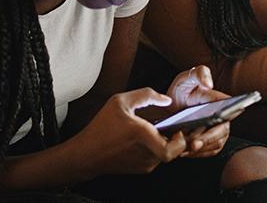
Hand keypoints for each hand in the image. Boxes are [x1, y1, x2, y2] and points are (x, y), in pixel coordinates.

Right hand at [72, 88, 186, 175]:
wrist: (86, 155)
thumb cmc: (101, 128)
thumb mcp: (120, 101)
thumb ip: (146, 95)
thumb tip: (166, 100)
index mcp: (142, 135)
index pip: (173, 147)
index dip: (181, 139)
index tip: (178, 127)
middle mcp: (146, 153)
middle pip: (174, 150)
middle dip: (175, 139)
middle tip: (171, 127)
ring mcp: (144, 164)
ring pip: (165, 153)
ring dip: (165, 142)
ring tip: (156, 131)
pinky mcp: (140, 170)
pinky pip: (156, 158)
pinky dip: (156, 148)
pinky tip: (146, 139)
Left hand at [167, 65, 231, 157]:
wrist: (169, 110)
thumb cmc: (181, 92)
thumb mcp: (186, 79)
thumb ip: (199, 73)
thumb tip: (209, 84)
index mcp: (220, 100)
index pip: (230, 108)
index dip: (226, 115)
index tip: (216, 120)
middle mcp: (224, 116)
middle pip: (222, 131)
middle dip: (208, 139)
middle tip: (193, 144)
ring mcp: (219, 131)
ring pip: (216, 144)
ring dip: (201, 148)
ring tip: (184, 149)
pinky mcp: (212, 143)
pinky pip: (210, 152)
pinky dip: (198, 154)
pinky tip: (185, 152)